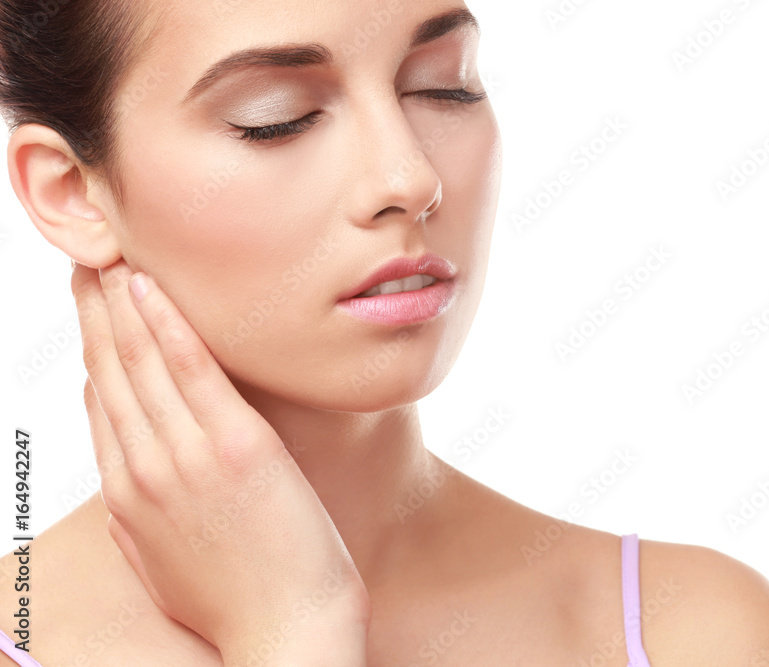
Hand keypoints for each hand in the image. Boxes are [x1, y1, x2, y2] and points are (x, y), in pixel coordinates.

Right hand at [72, 259, 369, 665]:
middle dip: (95, 311)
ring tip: (111, 257)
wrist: (286, 633)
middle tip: (88, 259)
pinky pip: (192, 372)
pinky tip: (151, 288)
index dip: (91, 345)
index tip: (89, 305)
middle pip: (109, 371)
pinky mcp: (237, 447)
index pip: (100, 400)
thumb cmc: (236, 599)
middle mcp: (146, 469)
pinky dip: (168, 325)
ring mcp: (188, 457)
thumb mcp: (161, 555)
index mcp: (129, 494)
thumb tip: (120, 446)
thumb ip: (136, 501)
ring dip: (122, 303)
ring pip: (140, 363)